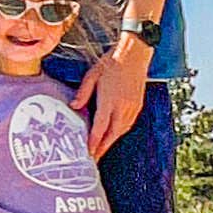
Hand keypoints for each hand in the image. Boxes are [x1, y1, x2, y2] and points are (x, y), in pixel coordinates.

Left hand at [73, 37, 150, 157]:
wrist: (135, 53)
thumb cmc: (111, 62)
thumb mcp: (92, 75)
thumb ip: (83, 93)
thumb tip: (74, 107)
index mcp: (109, 100)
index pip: (100, 127)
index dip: (94, 142)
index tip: (87, 153)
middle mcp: (123, 106)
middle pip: (113, 134)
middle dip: (103, 148)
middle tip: (93, 159)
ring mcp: (133, 106)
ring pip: (122, 130)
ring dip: (112, 141)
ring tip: (101, 150)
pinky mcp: (138, 104)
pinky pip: (129, 124)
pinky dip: (120, 132)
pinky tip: (113, 134)